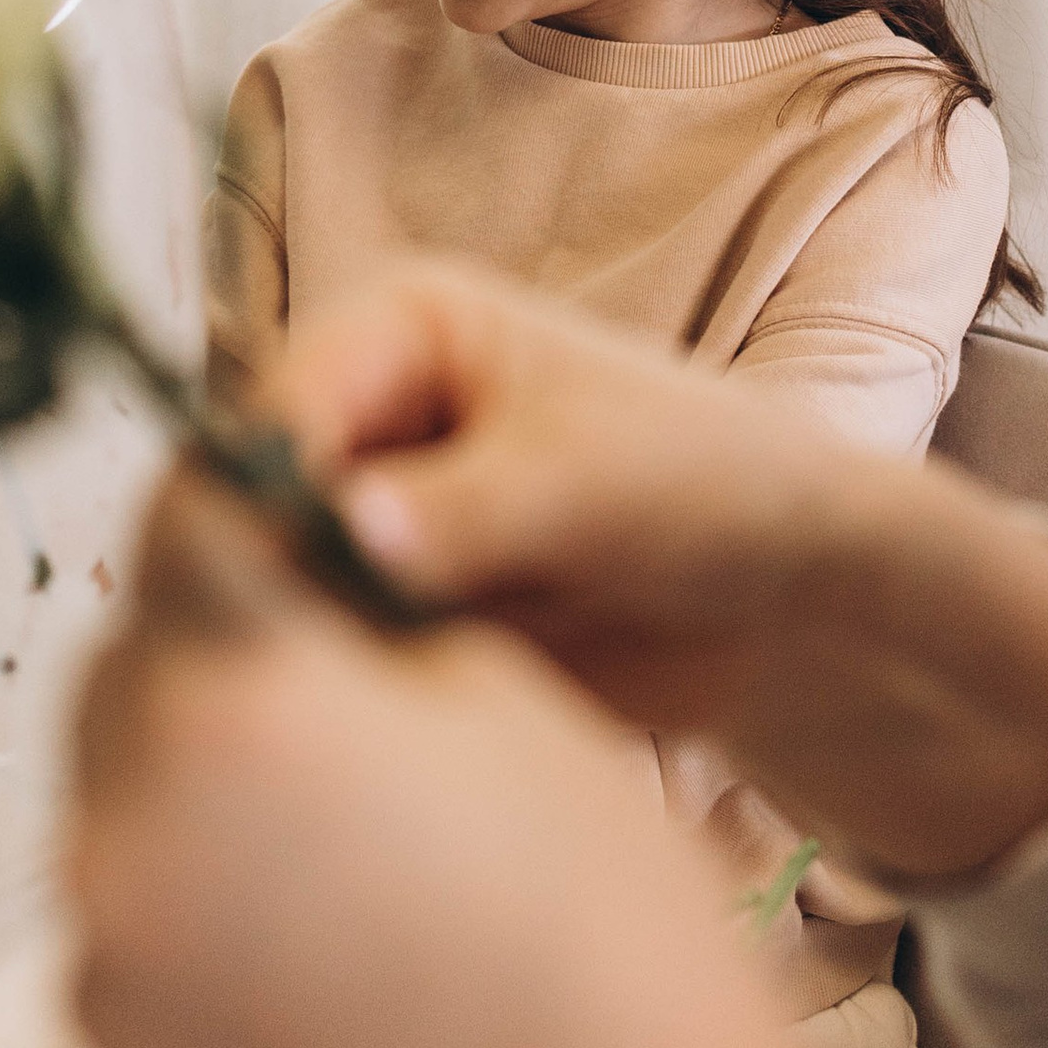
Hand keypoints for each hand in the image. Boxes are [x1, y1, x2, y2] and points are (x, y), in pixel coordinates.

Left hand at [69, 465, 994, 1047]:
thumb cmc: (598, 925)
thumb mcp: (493, 690)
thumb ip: (352, 612)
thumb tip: (277, 568)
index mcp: (238, 690)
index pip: (179, 517)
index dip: (234, 502)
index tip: (269, 516)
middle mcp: (133, 814)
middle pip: (127, 665)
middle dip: (205, 657)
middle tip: (319, 697)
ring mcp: (109, 953)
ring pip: (121, 803)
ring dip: (195, 792)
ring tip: (335, 848)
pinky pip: (129, 934)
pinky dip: (194, 919)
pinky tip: (313, 952)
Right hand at [273, 258, 1047, 885]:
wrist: (789, 586)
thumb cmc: (702, 479)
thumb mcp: (583, 485)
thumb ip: (463, 511)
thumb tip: (349, 530)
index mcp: (398, 327)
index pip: (276, 403)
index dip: (258, 496)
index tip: (266, 594)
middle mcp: (369, 416)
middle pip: (257, 504)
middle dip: (280, 586)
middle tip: (319, 670)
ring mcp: (377, 517)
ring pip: (287, 594)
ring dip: (325, 651)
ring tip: (399, 694)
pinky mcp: (398, 606)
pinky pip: (338, 658)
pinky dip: (362, 694)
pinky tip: (412, 720)